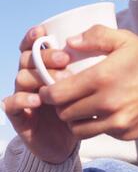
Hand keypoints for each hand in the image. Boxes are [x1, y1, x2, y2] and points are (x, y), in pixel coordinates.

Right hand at [2, 26, 77, 163]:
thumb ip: (91, 59)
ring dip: (37, 77)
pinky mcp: (19, 116)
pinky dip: (22, 99)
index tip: (43, 32)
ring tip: (59, 82)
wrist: (73, 139)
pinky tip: (38, 100)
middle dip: (44, 56)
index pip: (32, 45)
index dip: (33, 36)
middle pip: (27, 58)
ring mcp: (24, 95)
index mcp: (45, 65)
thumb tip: (87, 39)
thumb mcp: (90, 80)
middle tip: (65, 59)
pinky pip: (11, 103)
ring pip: (20, 77)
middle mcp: (32, 77)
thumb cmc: (84, 104)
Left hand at [39, 25, 137, 140]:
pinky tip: (101, 112)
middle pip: (65, 113)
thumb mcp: (125, 39)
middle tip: (64, 96)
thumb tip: (70, 42)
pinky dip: (94, 125)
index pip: (58, 93)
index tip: (49, 87)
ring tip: (79, 106)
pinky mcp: (125, 133)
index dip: (48, 92)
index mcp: (102, 77)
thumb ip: (96, 36)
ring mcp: (117, 121)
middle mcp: (107, 103)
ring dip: (74, 118)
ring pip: (78, 128)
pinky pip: (98, 133)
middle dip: (60, 105)